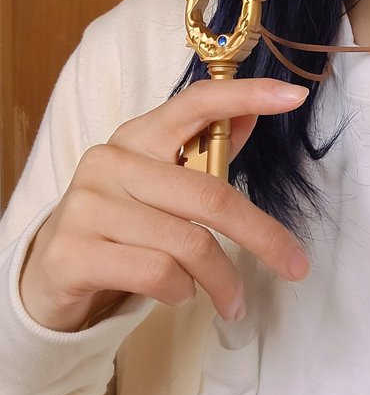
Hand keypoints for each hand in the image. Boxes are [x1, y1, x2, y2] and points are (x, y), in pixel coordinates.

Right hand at [18, 78, 310, 331]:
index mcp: (139, 136)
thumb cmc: (122, 223)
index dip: (246, 95)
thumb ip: (204, 153)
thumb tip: (251, 116)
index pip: (197, 103)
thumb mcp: (162, 185)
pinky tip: (180, 294)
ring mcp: (89, 205)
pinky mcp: (74, 251)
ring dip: (220, 280)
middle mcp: (111, 161)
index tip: (294, 96)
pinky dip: (182, 291)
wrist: (50, 274)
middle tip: (295, 266)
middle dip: (262, 236)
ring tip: (230, 299)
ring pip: (187, 243)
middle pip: (210, 195)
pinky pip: (157, 273)